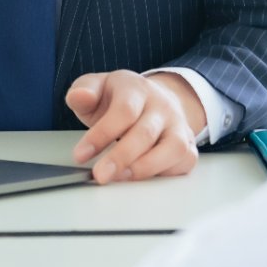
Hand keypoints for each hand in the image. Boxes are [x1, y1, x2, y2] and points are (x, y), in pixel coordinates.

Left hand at [65, 70, 202, 182]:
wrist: (153, 99)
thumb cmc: (119, 99)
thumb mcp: (97, 88)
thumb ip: (83, 91)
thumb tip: (79, 96)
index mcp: (137, 89)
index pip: (123, 111)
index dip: (102, 135)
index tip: (81, 155)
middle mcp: (162, 106)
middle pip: (146, 133)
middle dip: (121, 157)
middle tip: (100, 175)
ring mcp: (178, 125)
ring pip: (173, 148)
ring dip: (146, 168)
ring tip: (121, 178)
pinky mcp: (187, 144)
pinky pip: (185, 161)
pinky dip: (167, 173)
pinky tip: (143, 178)